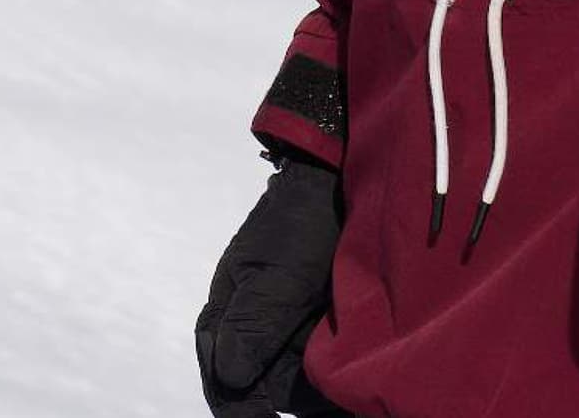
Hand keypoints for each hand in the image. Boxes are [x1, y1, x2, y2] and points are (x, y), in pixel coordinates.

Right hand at [198, 150, 340, 415]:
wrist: (342, 182)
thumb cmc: (302, 223)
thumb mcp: (278, 273)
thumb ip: (253, 324)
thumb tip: (228, 377)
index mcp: (227, 315)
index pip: (222, 381)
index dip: (243, 410)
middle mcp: (251, 329)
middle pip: (261, 390)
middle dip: (287, 400)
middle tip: (328, 402)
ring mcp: (286, 330)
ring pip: (293, 385)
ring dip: (317, 395)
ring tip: (350, 398)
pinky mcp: (319, 329)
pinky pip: (320, 372)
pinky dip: (334, 384)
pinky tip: (355, 389)